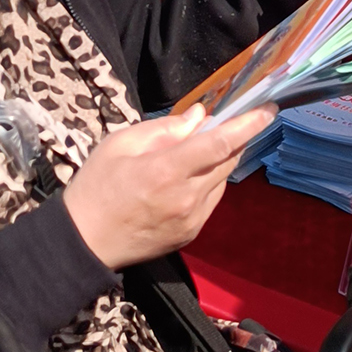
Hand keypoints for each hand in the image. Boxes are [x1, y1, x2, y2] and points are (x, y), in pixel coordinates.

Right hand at [64, 102, 273, 269]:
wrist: (83, 243)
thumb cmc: (96, 187)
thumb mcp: (119, 144)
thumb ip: (164, 129)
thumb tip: (199, 116)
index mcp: (166, 172)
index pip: (220, 143)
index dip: (248, 124)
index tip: (269, 109)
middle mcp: (186, 198)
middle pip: (228, 160)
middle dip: (237, 137)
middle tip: (233, 120)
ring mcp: (192, 219)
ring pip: (222, 180)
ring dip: (222, 159)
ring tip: (200, 149)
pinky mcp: (191, 233)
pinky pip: (212, 199)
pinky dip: (210, 181)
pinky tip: (190, 176)